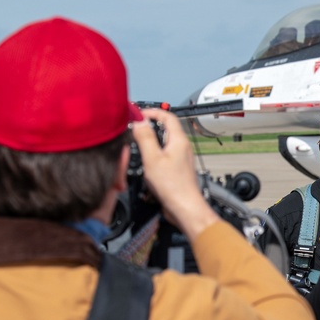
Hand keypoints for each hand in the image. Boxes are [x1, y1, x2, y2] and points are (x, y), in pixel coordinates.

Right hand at [132, 108, 219, 240]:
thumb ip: (145, 138)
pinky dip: (154, 153)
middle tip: (135, 128)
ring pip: (165, 142)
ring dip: (151, 140)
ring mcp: (181, 158)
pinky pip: (165, 154)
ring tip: (138, 144)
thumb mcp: (152, 158)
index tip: (138, 113)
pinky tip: (146, 162)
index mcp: (179, 140)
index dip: (153, 112)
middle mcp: (183, 147)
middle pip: (166, 128)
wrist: (184, 207)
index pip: (168, 117)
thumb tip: (139, 121)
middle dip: (150, 126)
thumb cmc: (172, 186)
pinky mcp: (178, 168)